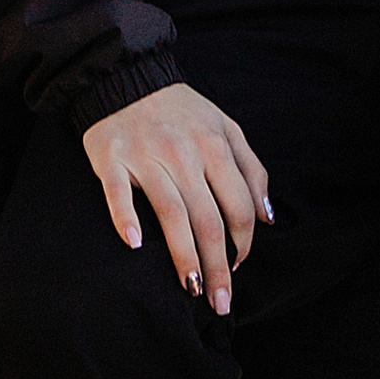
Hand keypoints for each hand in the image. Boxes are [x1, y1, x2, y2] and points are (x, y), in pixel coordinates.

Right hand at [82, 82, 270, 312]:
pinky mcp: (112, 159)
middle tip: (220, 302)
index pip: (237, 206)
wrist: (126, 76)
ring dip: (183, 257)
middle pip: (208, 219)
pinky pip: (119, 194)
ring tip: (192, 289)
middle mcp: (184, 153)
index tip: (238, 265)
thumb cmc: (179, 110)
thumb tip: (267, 217)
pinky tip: (136, 245)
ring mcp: (146, 156)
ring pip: (171, 214)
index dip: (242, 242)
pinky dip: (127, 219)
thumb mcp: (225, 127)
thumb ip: (251, 169)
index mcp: (215, 146)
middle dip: (218, 266)